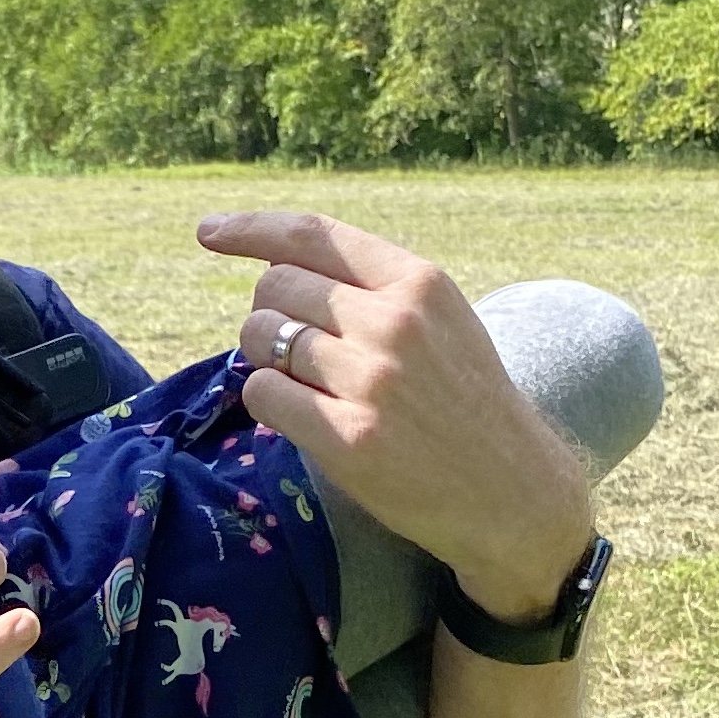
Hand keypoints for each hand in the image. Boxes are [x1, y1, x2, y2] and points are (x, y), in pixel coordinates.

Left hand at [200, 211, 595, 624]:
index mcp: (418, 281)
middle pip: (274, 287)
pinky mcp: (348, 437)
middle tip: (297, 350)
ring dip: (266, 359)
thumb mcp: (439, 320)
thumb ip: (370, 288)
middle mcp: (394, 322)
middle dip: (268, 314)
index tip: (209, 231)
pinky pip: (262, 394)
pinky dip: (267, 401)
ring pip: (261, 339)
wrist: (510, 488)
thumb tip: (271, 264)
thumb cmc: (462, 401)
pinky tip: (300, 414)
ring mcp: (371, 380)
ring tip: (309, 385)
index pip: (312, 236)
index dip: (250, 229)